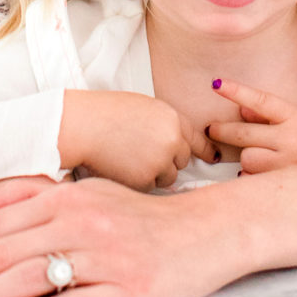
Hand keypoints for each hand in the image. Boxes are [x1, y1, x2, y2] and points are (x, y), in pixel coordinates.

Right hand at [59, 90, 215, 188]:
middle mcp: (172, 140)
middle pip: (183, 160)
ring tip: (130, 158)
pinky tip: (123, 167)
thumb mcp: (146, 108)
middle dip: (169, 160)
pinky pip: (149, 188)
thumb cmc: (108, 113)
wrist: (84, 125)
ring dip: (155, 173)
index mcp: (173, 119)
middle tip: (144, 153)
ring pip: (167, 177)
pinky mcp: (144, 181)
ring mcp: (160, 162)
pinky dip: (138, 182)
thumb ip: (165, 125)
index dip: (205, 149)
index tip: (212, 157)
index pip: (197, 138)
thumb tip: (177, 144)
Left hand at [208, 80, 296, 172]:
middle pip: (244, 134)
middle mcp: (289, 140)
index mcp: (294, 118)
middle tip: (212, 129)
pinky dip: (254, 176)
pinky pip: (254, 180)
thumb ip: (269, 115)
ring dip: (248, 158)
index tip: (216, 84)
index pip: (261, 101)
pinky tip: (266, 174)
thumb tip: (241, 110)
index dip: (237, 92)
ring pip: (247, 159)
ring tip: (261, 157)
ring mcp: (286, 164)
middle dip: (222, 130)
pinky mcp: (284, 184)